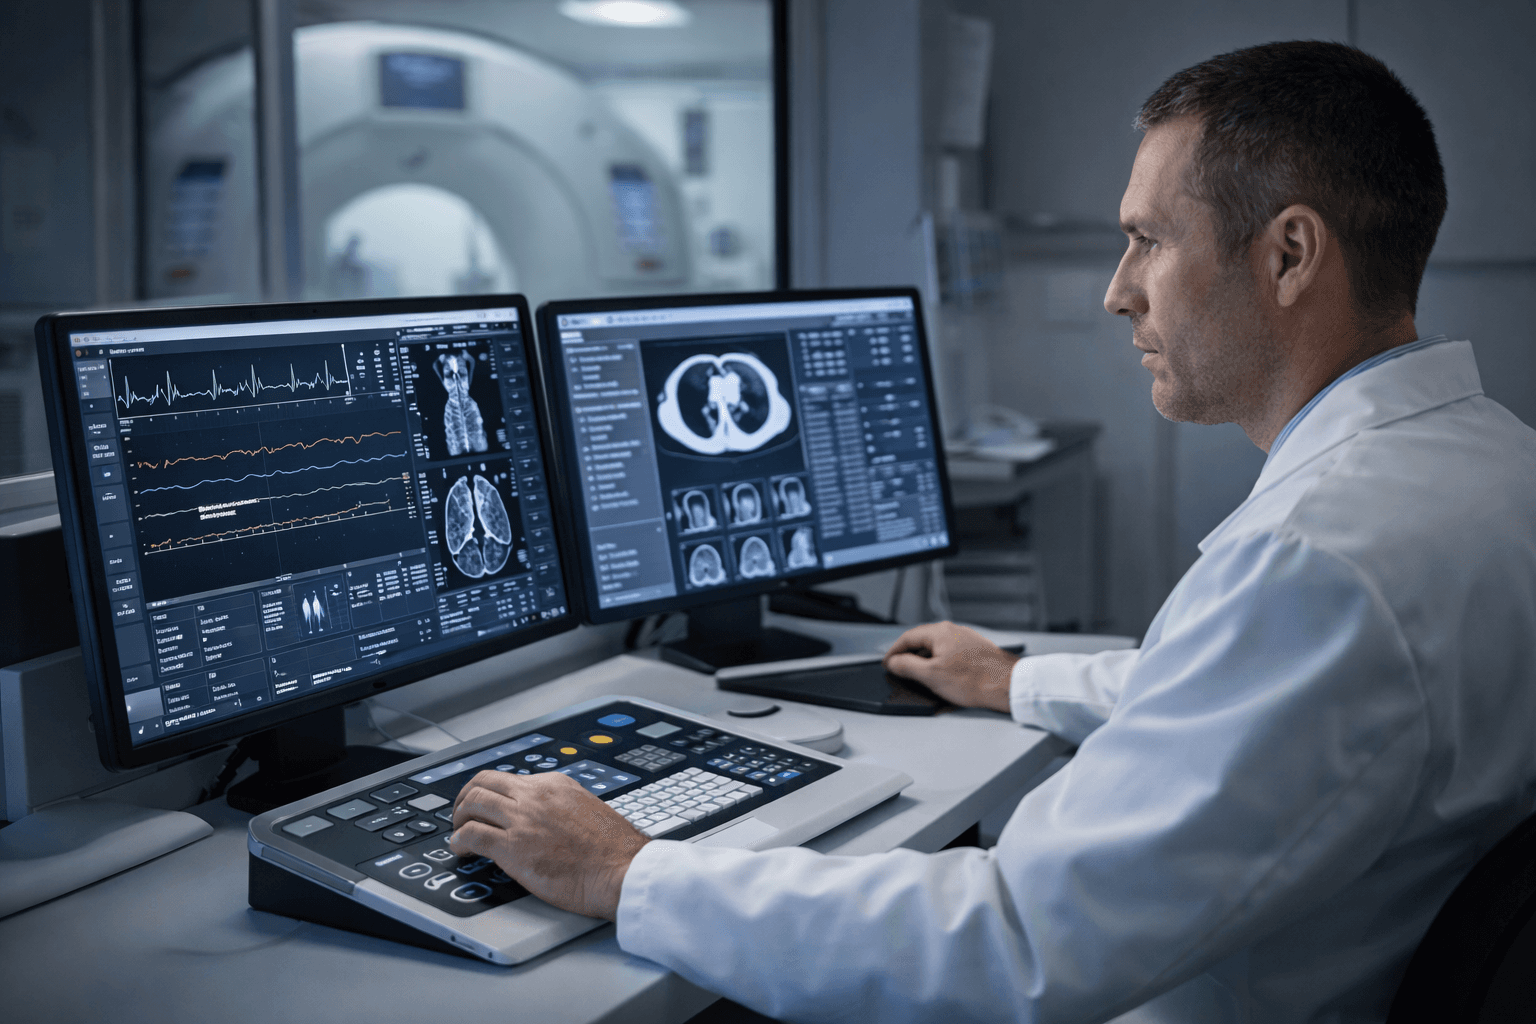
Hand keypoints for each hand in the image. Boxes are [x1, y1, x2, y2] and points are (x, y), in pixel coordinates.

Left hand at [448, 770, 648, 920]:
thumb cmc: (614, 851)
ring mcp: (523, 820)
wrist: (622, 870)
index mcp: (555, 785)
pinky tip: (460, 850)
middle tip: (462, 814)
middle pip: (484, 782)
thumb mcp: (587, 810)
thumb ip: (562, 808)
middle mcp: (536, 796)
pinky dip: (459, 841)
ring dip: (459, 818)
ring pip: (473, 803)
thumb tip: (548, 819)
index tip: (486, 805)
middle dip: (466, 798)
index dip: (491, 792)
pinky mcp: (513, 847)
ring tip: (458, 833)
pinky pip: (472, 835)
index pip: (510, 779)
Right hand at [883, 621, 1019, 713]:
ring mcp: (966, 640)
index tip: (887, 664)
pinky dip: (940, 664)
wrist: (1008, 685)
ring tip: (920, 677)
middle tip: (900, 671)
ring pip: (937, 648)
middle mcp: (953, 631)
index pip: (907, 638)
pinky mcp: (976, 651)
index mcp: (940, 632)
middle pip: (922, 641)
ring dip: (925, 661)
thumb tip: (893, 662)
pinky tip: (943, 678)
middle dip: (909, 656)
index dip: (893, 652)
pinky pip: (951, 654)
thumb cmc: (975, 680)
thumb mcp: (931, 676)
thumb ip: (906, 666)